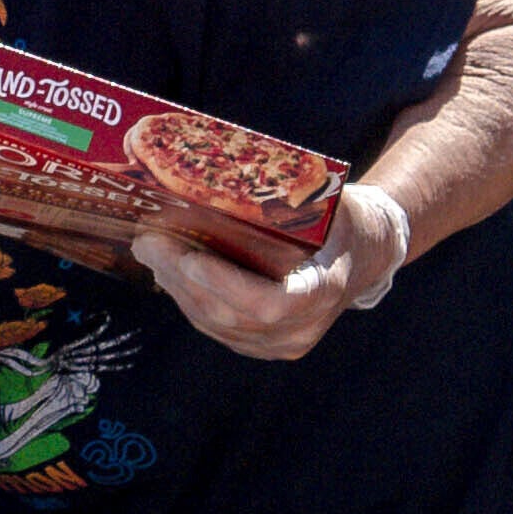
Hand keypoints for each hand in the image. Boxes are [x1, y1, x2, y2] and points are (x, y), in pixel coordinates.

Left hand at [131, 178, 409, 362]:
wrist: (363, 255)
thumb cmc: (342, 220)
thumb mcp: (329, 202)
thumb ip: (288, 196)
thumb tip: (223, 168)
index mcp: (323, 290)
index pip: (269, 304)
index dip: (225, 285)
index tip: (190, 257)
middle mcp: (303, 328)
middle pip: (230, 315)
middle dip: (181, 278)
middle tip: (148, 242)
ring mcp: (283, 343)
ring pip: (216, 324)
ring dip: (176, 288)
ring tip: (151, 251)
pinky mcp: (263, 345)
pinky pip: (217, 328)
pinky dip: (189, 299)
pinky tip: (168, 271)